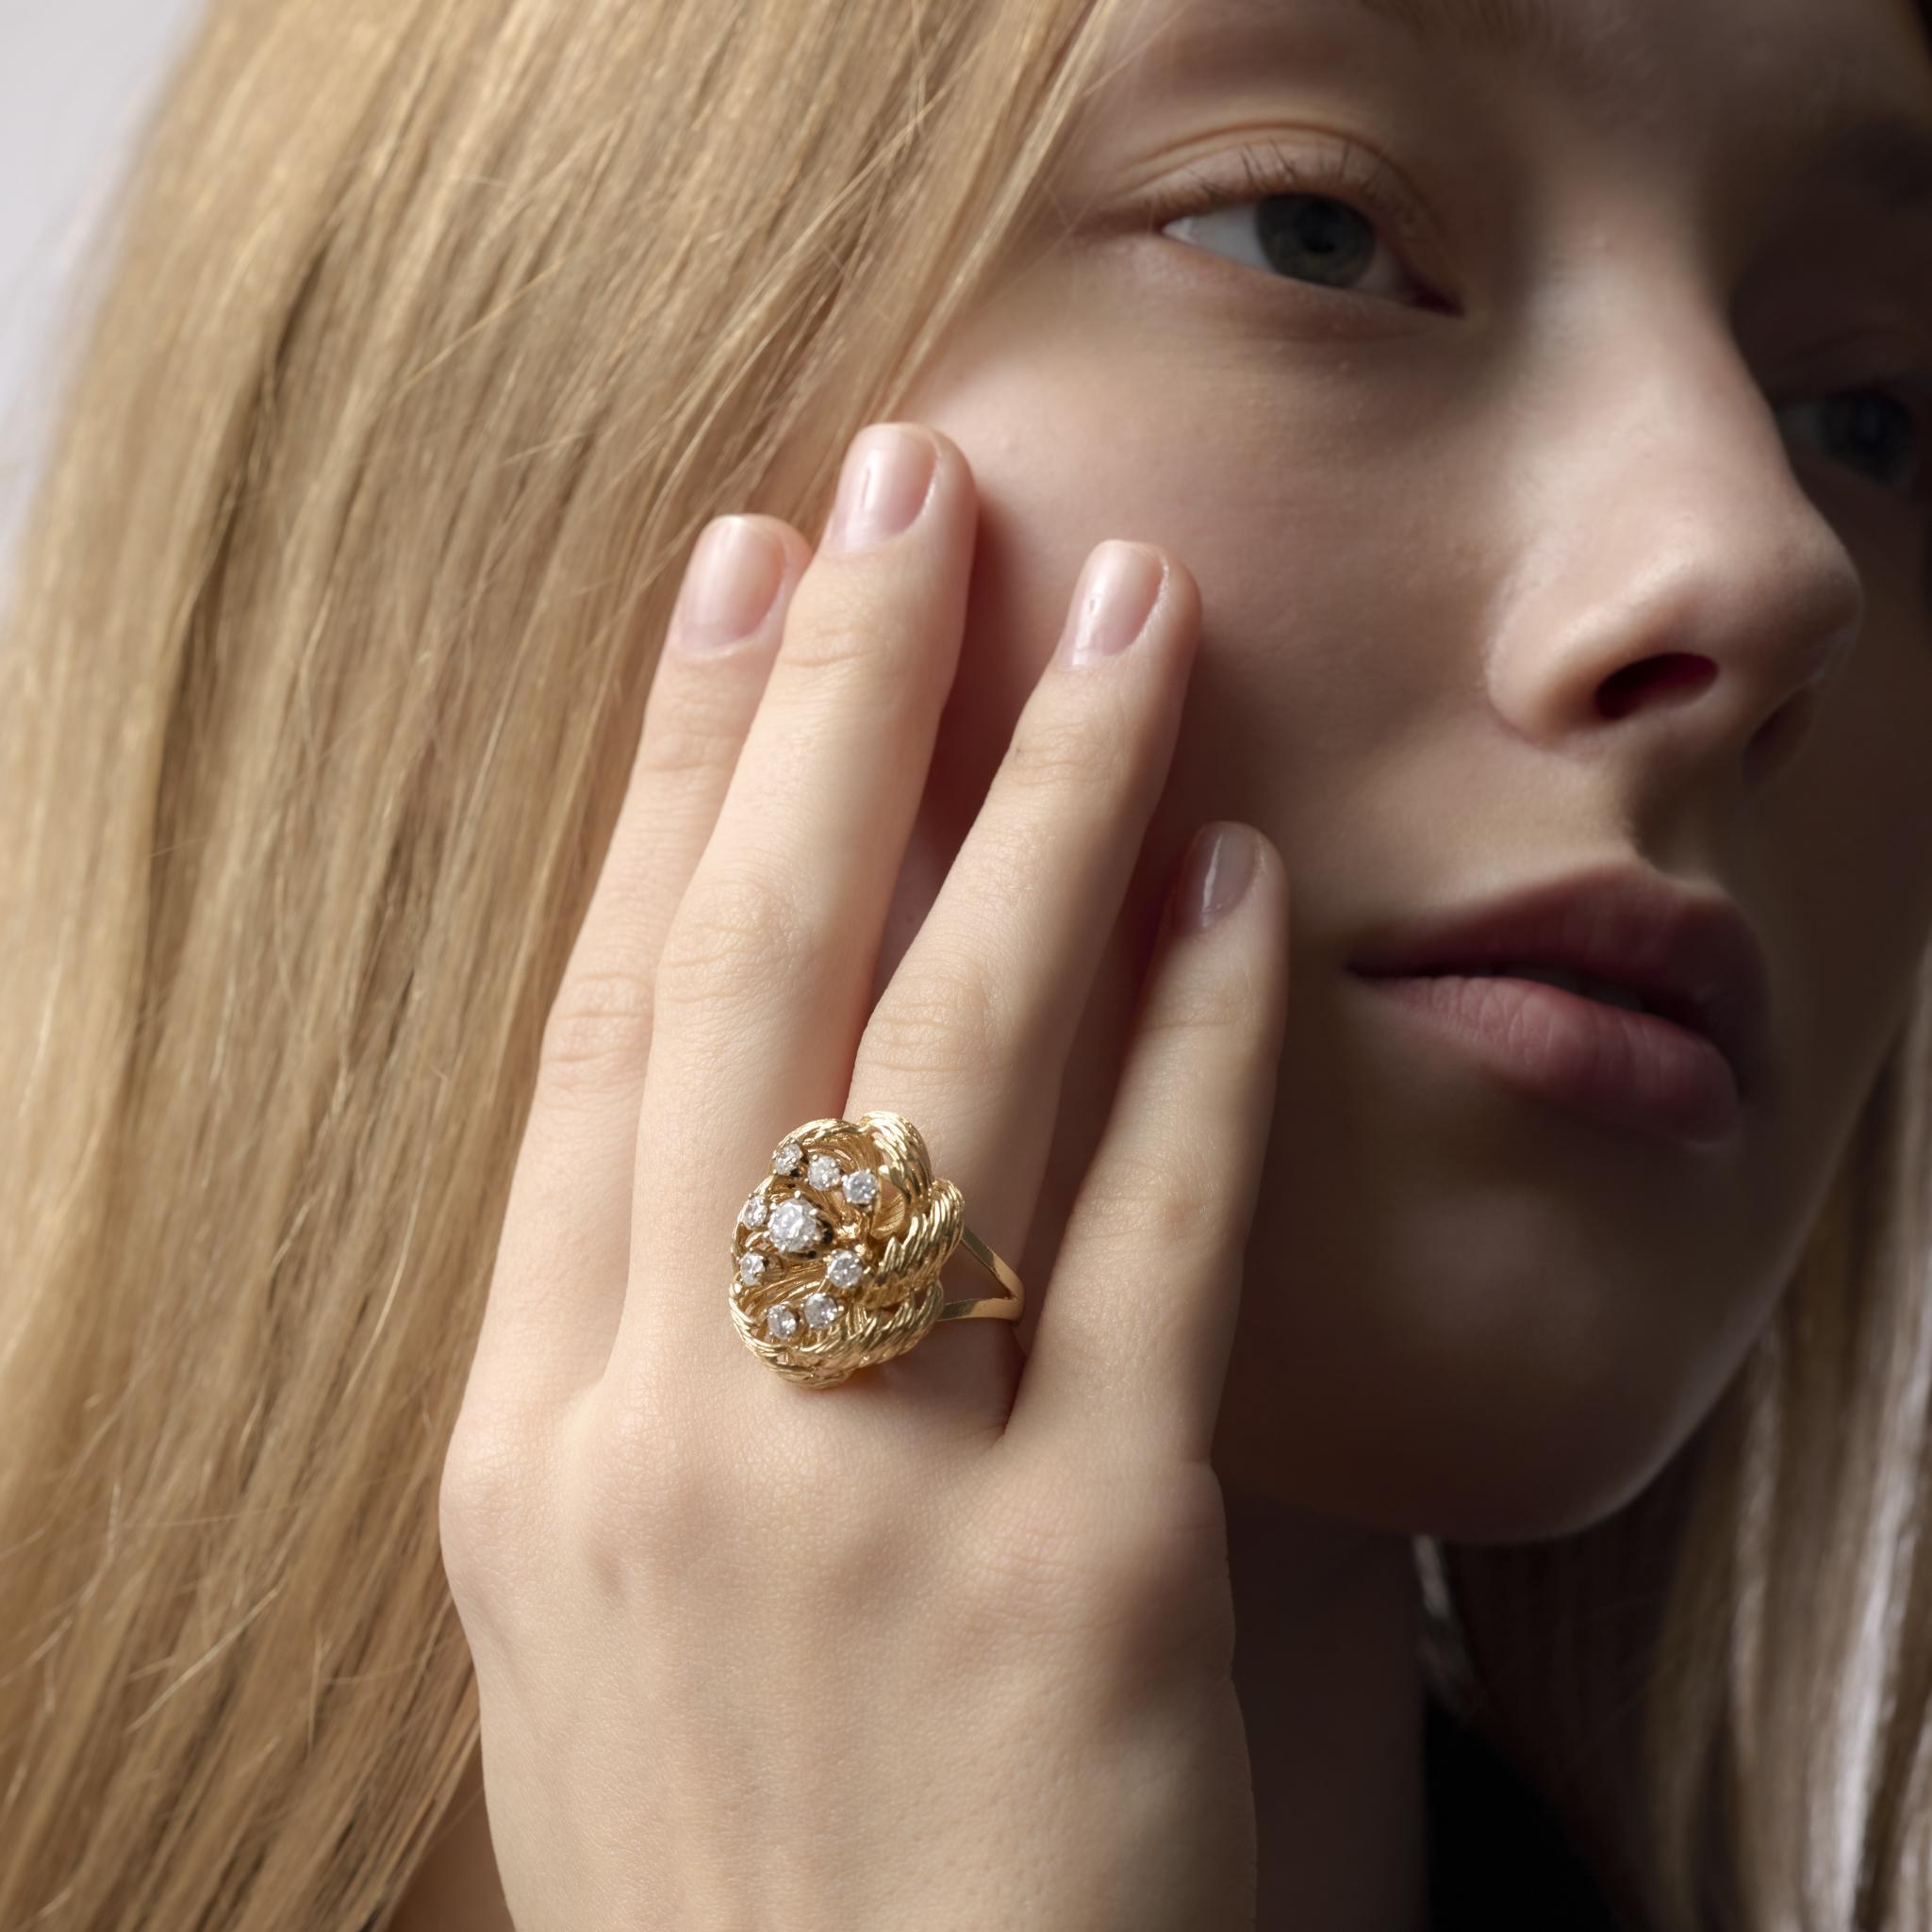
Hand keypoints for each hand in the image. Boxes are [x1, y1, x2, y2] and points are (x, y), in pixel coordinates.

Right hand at [440, 421, 1291, 1930]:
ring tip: (1124, 610)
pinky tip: (1237, 889)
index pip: (607, 1022)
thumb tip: (742, 1102)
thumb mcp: (600, 1618)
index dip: (675, 776)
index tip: (737, 579)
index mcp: (533, 1437)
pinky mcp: (1087, 1579)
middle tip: (911, 486)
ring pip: (963, 1057)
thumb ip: (648, 1362)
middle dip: (839, 702)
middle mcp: (677, 1430)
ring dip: (1050, 804)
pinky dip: (1203, 1045)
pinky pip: (1154, 1241)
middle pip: (763, 976)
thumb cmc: (734, 1873)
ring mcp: (876, 1503)